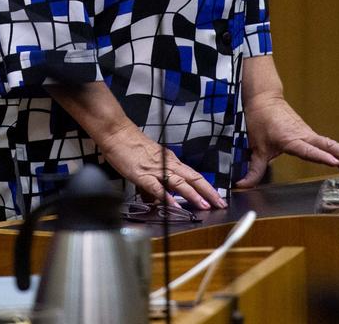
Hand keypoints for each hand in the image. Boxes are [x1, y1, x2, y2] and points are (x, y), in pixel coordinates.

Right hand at [99, 117, 226, 210]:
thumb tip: (160, 199)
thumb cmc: (131, 146)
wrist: (117, 133)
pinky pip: (157, 188)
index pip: (194, 175)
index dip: (207, 187)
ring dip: (193, 195)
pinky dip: (167, 198)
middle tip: (220, 203)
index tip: (217, 198)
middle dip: (208, 192)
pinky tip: (174, 206)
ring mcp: (156, 169)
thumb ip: (156, 182)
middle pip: (193, 178)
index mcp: (171, 160)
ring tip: (204, 206)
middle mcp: (168, 163)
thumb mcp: (149, 164)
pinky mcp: (143, 174)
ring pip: (180, 183)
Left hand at [236, 94, 338, 188]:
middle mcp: (301, 135)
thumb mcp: (256, 147)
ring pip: (326, 143)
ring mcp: (305, 132)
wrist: (264, 99)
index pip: (308, 150)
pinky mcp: (306, 131)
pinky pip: (322, 141)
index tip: (335, 163)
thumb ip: (254, 169)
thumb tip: (244, 184)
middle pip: (324, 146)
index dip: (321, 157)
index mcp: (290, 139)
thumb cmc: (261, 119)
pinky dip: (333, 149)